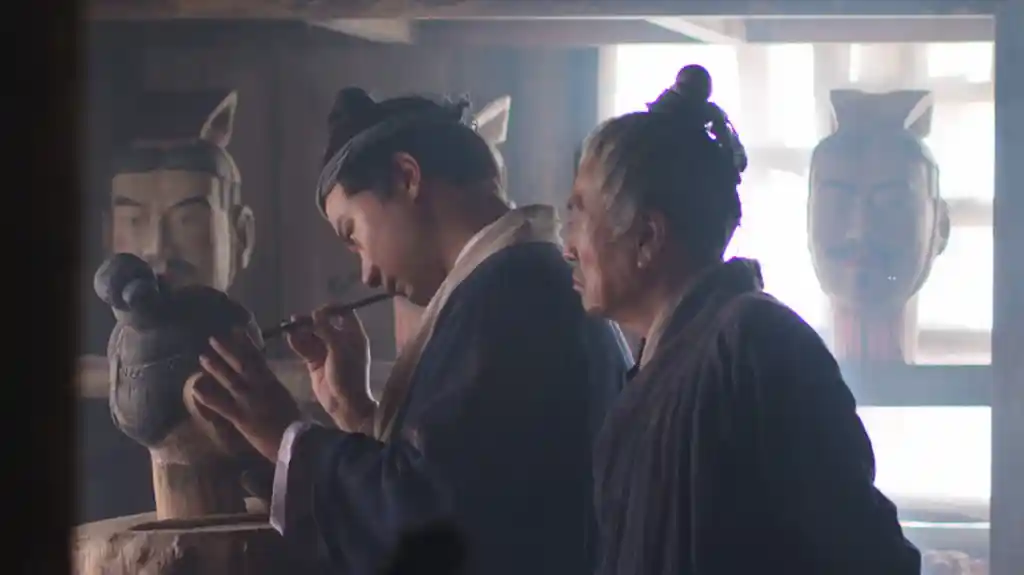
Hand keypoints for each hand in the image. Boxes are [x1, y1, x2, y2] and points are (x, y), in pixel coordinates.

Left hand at [191, 328, 300, 460]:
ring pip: (229, 379)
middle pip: (241, 364)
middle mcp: (259, 387)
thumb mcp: (287, 400)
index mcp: (273, 382)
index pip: (258, 358)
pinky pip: (220, 404)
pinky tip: (195, 389)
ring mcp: (248, 400)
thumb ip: (275, 391)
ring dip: (215, 367)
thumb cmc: (297, 424)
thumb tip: (268, 385)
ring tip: (203, 357)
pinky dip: (207, 396)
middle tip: (213, 339)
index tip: (237, 331)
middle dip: (227, 350)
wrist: (297, 441)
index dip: (247, 344)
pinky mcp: (240, 416)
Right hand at [286, 306, 374, 431]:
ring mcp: (327, 352)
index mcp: (353, 336)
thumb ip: (327, 330)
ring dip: (301, 332)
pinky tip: (290, 339)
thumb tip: (317, 313)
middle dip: (310, 321)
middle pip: (324, 324)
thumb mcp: (339, 350)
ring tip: (289, 328)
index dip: (331, 310)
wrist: (344, 404)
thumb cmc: (348, 374)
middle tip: (296, 319)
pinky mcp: (315, 362)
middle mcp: (341, 341)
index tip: (318, 310)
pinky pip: (305, 349)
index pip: (344, 314)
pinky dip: (298, 343)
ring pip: (312, 336)